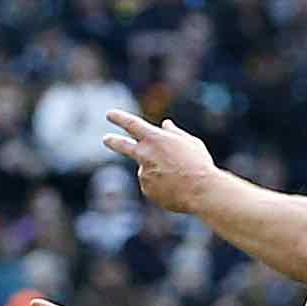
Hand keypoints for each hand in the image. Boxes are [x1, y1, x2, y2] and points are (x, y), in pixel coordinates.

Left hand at [101, 110, 220, 214]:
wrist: (200, 191)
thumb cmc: (198, 164)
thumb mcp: (190, 142)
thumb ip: (174, 133)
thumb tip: (165, 124)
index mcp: (155, 139)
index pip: (131, 124)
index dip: (119, 118)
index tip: (109, 114)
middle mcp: (144, 154)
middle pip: (123, 146)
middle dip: (113, 141)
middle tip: (106, 138)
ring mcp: (143, 173)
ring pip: (147, 169)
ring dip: (159, 171)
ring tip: (179, 177)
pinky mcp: (146, 189)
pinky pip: (152, 185)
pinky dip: (161, 185)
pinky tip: (175, 188)